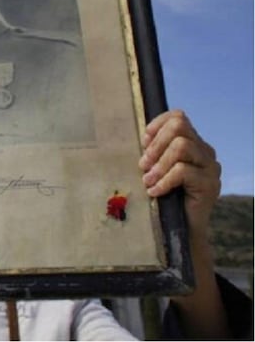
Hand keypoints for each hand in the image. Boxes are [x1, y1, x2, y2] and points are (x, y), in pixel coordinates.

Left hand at [140, 110, 229, 338]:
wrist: (181, 230)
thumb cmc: (165, 197)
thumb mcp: (156, 169)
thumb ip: (152, 153)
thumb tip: (136, 137)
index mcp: (193, 144)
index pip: (178, 117)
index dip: (157, 125)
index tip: (142, 141)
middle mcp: (205, 152)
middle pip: (180, 127)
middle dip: (155, 144)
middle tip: (142, 165)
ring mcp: (210, 167)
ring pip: (182, 147)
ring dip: (159, 163)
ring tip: (147, 180)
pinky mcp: (210, 184)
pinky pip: (183, 171)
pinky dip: (164, 180)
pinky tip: (154, 192)